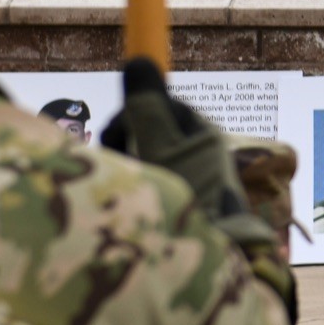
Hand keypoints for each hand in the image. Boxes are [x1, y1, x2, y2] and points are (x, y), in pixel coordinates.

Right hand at [102, 59, 298, 323]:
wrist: (206, 264)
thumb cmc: (187, 198)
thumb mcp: (161, 146)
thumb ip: (147, 107)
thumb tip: (139, 61)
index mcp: (202, 133)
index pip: (159, 105)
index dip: (133, 114)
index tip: (117, 132)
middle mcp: (199, 154)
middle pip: (148, 133)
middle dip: (125, 144)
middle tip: (122, 162)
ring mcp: (190, 182)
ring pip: (144, 162)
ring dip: (128, 169)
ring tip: (131, 190)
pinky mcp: (182, 208)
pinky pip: (148, 188)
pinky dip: (136, 193)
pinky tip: (132, 211)